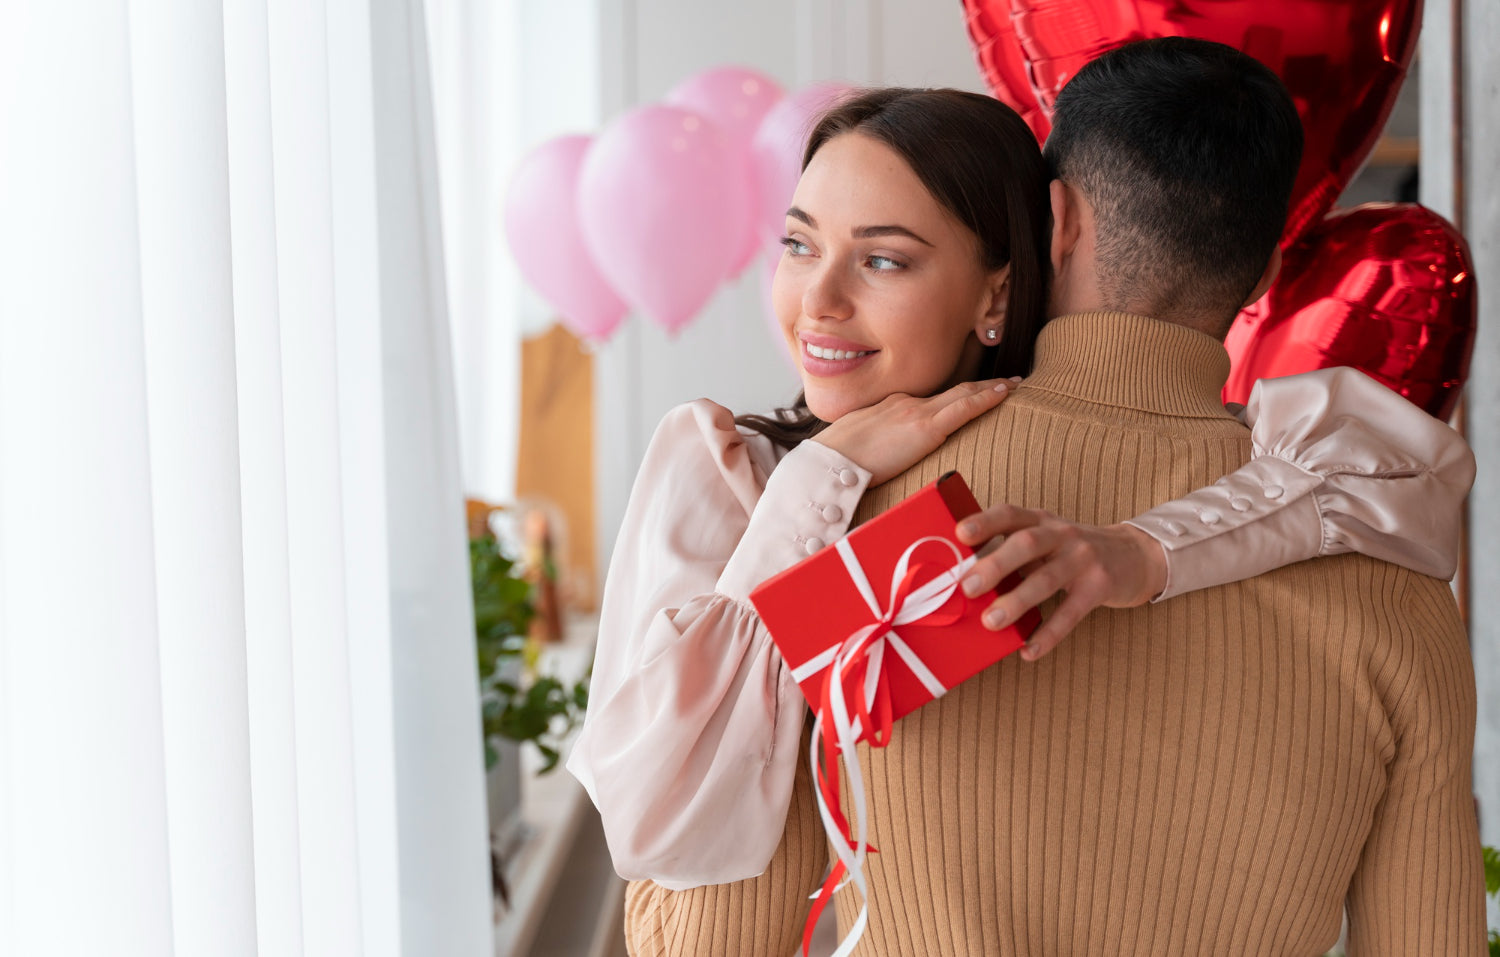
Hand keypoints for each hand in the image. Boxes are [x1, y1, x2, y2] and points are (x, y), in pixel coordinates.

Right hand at [814, 377, 1020, 485]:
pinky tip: (1005, 392)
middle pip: (952, 390)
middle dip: (979, 385)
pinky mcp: (925, 427)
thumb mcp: (858, 449)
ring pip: (963, 393)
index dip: (954, 395)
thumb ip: (876, 449)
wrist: (829, 461)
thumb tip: (882, 462)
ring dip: (990, 388)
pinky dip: (987, 397)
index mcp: (891, 408)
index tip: (970, 393)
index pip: (932, 400)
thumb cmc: (836, 462)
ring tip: (1013, 385)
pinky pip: (964, 407)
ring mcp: (917, 412)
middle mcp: (907, 403)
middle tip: (1006, 382)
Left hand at [955, 505, 1167, 660]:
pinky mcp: (1100, 587)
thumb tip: (966, 577)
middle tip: (968, 587)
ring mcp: (1083, 560)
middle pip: (1026, 544)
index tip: (959, 534)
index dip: (984, 521)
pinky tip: (1029, 650)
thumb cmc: (1074, 551)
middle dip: (994, 565)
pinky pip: (1071, 613)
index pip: (1010, 514)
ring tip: (991, 622)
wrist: (1136, 555)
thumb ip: (1012, 551)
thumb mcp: (1046, 539)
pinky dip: (1048, 634)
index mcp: (1041, 521)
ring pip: (1046, 580)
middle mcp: (1062, 535)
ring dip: (1016, 602)